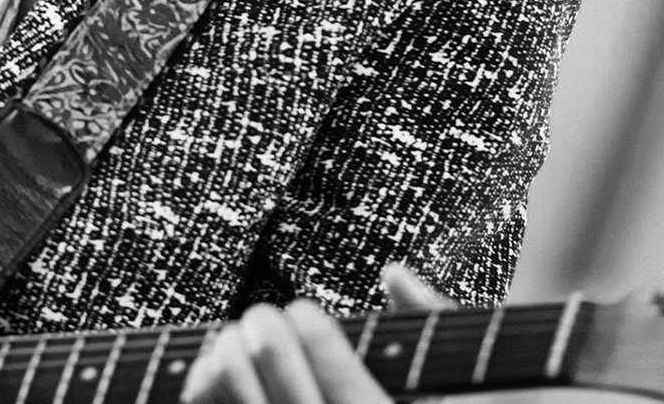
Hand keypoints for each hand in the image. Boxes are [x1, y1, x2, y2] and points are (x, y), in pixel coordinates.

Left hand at [179, 265, 451, 403]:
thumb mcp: (458, 391)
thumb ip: (429, 329)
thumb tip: (395, 272)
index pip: (344, 385)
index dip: (316, 336)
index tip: (305, 313)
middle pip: (286, 388)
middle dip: (267, 338)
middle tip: (264, 319)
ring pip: (238, 399)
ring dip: (228, 361)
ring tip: (234, 342)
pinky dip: (205, 388)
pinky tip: (212, 371)